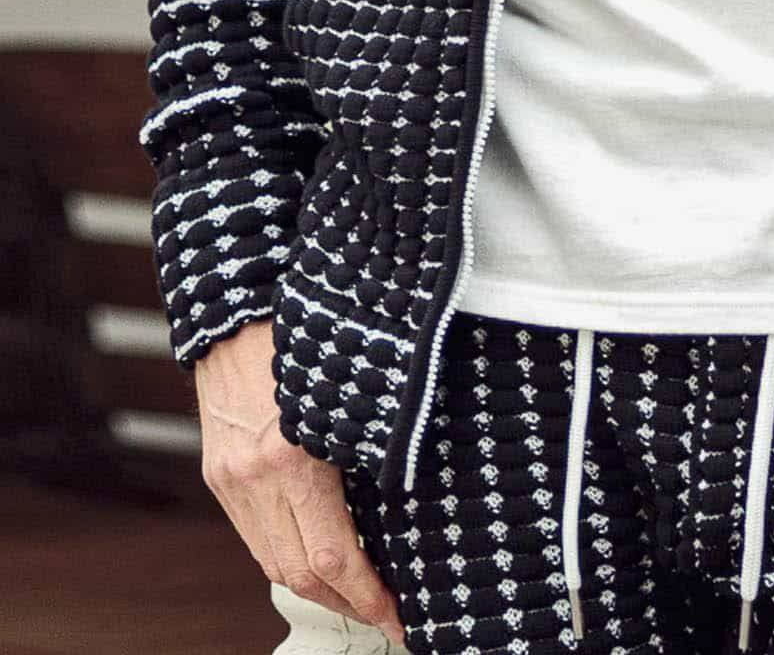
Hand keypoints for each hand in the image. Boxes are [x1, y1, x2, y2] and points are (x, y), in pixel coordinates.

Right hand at [195, 318, 405, 644]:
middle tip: (386, 615)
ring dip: (316, 589)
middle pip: (300, 576)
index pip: (334, 559)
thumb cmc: (306, 334)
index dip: (369, 598)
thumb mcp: (351, 390)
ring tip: (357, 596)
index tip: (400, 618)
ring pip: (273, 564)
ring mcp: (230, 479)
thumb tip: (404, 499)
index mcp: (295, 456)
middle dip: (346, 605)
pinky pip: (255, 535)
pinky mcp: (218, 474)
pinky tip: (318, 557)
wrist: (236, 306)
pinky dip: (287, 554)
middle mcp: (255, 476)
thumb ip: (367, 445)